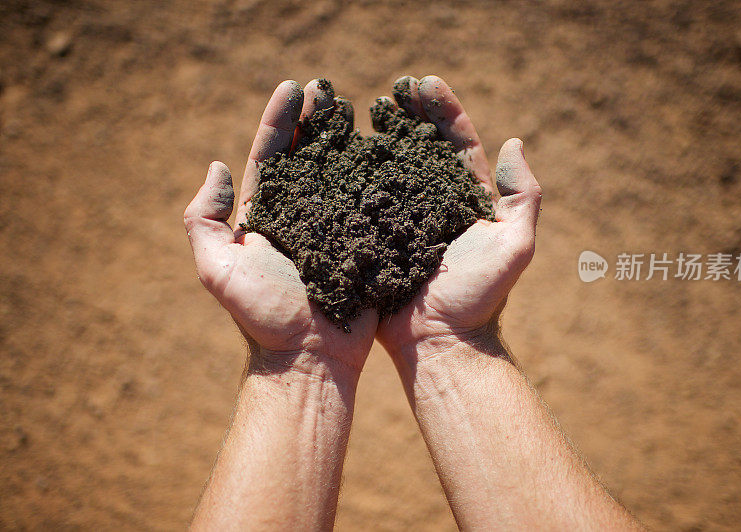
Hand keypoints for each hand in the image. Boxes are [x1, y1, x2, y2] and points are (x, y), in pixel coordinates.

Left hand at [184, 80, 376, 371]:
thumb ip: (203, 219)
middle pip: (307, 158)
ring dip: (347, 141)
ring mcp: (334, 230)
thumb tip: (217, 167)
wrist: (311, 358)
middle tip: (327, 91)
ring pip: (341, 175)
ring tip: (356, 110)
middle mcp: (299, 218)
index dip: (279, 121)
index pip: (270, 157)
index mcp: (265, 217)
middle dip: (315, 122)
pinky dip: (378, 176)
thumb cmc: (264, 317)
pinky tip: (387, 151)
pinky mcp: (362, 244)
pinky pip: (371, 204)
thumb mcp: (217, 269)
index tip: (293, 89)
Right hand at [377, 75, 541, 358]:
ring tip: (360, 110)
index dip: (444, 110)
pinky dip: (352, 176)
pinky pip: (363, 201)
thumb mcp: (514, 246)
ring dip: (377, 138)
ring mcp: (403, 222)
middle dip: (408, 115)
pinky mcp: (376, 239)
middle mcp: (435, 206)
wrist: (439, 343)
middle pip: (422, 149)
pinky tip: (337, 153)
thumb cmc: (478, 298)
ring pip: (389, 170)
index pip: (458, 144)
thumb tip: (514, 143)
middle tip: (393, 88)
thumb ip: (521, 197)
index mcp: (469, 202)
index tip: (425, 82)